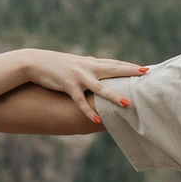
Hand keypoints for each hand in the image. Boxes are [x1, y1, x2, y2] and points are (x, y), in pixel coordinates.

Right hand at [21, 50, 145, 125]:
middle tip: (146, 74)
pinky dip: (88, 111)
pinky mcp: (67, 86)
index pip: (114, 63)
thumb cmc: (55, 64)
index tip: (146, 69)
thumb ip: (89, 67)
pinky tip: (97, 119)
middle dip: (130, 72)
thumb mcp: (75, 64)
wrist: (34, 62)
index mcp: (90, 62)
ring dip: (114, 96)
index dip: (130, 66)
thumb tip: (101, 71)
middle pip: (113, 69)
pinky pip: (80, 101)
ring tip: (128, 103)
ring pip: (100, 88)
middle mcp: (87, 67)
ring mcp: (78, 77)